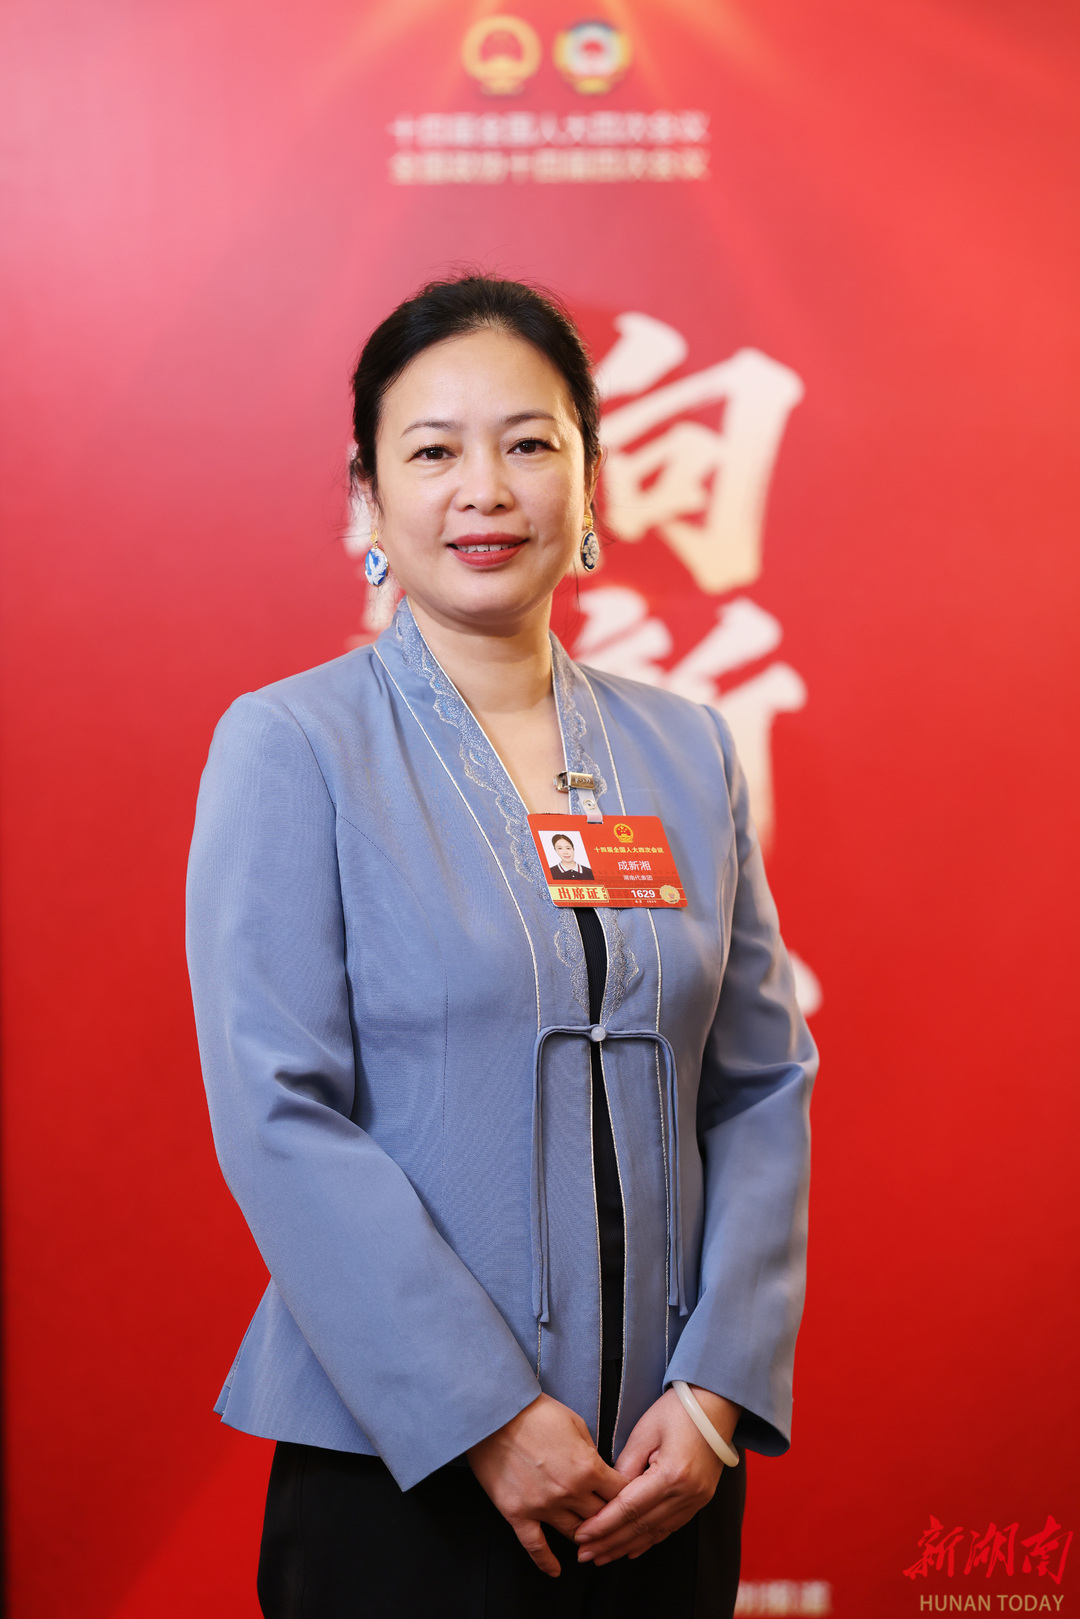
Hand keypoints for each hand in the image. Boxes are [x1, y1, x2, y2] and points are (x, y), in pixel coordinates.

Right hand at [468, 1393, 625, 1577]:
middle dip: (611, 1519)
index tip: (631, 1501)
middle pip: (602, 1518)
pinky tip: (555, 1571)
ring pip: (576, 1534)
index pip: (620, 1493)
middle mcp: (569, 1492)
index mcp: (588, 1467)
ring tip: (592, 1542)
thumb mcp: (576, 1423)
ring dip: (587, 1538)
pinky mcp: (518, 1513)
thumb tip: (599, 1470)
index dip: (628, 1496)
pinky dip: (546, 1562)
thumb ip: (591, 1451)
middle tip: (615, 1524)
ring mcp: (543, 1506)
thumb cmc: (535, 1412)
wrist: (494, 1414)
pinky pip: (535, 1546)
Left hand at [573, 1385, 739, 1565]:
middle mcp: (687, 1493)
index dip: (603, 1525)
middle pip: (641, 1526)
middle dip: (610, 1542)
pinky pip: (670, 1527)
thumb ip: (625, 1466)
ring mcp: (697, 1500)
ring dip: (626, 1546)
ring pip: (655, 1532)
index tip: (582, 1535)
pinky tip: (631, 1549)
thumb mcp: (645, 1431)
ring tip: (602, 1556)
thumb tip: (609, 1495)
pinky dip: (649, 1540)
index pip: (630, 1508)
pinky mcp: (700, 1500)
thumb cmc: (678, 1410)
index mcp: (672, 1474)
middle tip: (585, 1554)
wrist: (716, 1404)